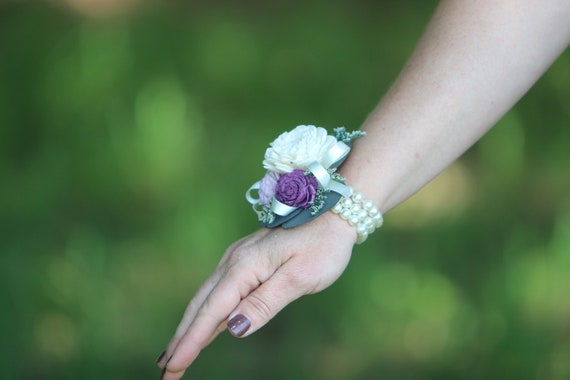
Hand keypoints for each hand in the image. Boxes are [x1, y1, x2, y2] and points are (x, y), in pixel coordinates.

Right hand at [157, 212, 356, 378]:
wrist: (333, 212)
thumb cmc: (322, 247)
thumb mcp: (299, 278)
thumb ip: (265, 303)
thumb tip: (234, 329)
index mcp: (244, 267)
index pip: (212, 311)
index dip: (190, 341)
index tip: (172, 367)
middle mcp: (233, 262)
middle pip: (200, 306)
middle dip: (181, 339)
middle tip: (166, 371)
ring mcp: (237, 259)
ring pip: (206, 298)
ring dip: (189, 327)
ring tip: (175, 354)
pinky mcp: (245, 260)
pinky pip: (218, 291)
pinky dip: (206, 313)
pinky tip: (202, 327)